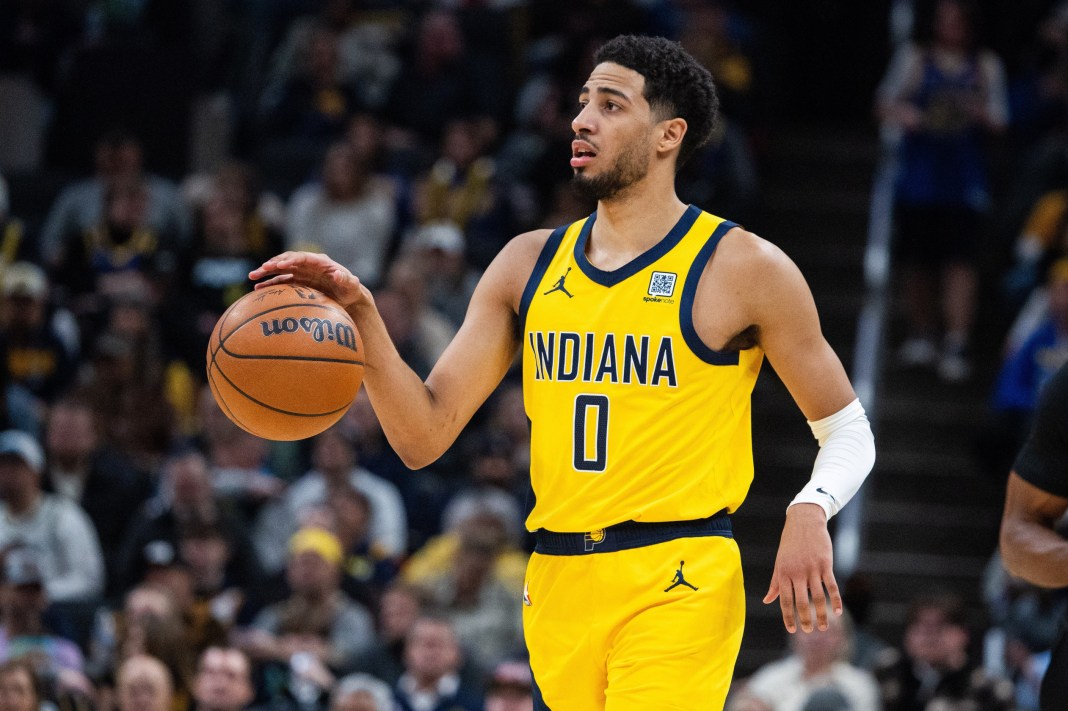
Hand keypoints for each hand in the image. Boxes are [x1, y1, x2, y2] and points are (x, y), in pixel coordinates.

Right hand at [249, 251, 367, 309]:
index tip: (279, 265)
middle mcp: (308, 265)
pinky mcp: (298, 282)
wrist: (348, 297)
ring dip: (266, 272)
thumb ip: (347, 279)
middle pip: (287, 261)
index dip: (290, 260)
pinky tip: (258, 288)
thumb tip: (338, 273)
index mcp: (320, 262)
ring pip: (281, 270)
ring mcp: (302, 273)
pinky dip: (270, 283)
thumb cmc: (351, 290)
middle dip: (273, 264)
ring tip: (253, 277)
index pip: (302, 258)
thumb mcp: (352, 286)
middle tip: (260, 270)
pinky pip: (281, 281)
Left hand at [763, 504, 841, 632]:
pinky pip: (831, 586)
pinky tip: (837, 612)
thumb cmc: (790, 544)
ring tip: (822, 627)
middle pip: (801, 601)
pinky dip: (835, 600)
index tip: (792, 630)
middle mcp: (797, 573)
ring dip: (820, 614)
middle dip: (804, 619)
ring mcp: (812, 569)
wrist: (804, 521)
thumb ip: (775, 583)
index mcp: (783, 573)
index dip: (788, 617)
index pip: (785, 600)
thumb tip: (766, 600)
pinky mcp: (825, 564)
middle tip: (808, 632)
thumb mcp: (779, 563)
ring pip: (817, 597)